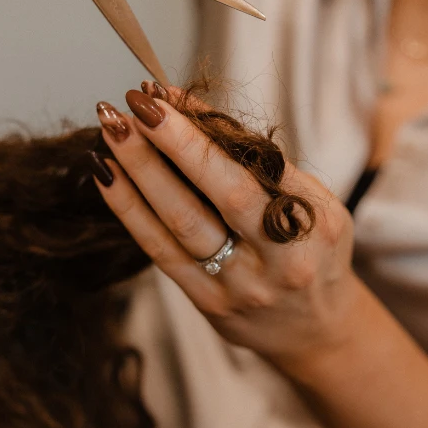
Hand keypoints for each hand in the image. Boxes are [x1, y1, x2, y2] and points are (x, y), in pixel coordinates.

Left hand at [89, 86, 358, 368]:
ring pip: (183, 222)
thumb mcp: (321, 209)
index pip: (256, 166)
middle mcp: (281, 259)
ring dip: (142, 171)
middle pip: (222, 193)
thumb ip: (273, 171)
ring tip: (111, 130)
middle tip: (136, 103)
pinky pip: (161, 252)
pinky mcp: (208, 302)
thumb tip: (203, 120)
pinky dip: (130, 210)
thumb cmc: (316, 255)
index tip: (170, 96)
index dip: (209, 131)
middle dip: (174, 143)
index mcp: (313, 226)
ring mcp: (240, 286)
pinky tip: (106, 175)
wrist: (317, 331)